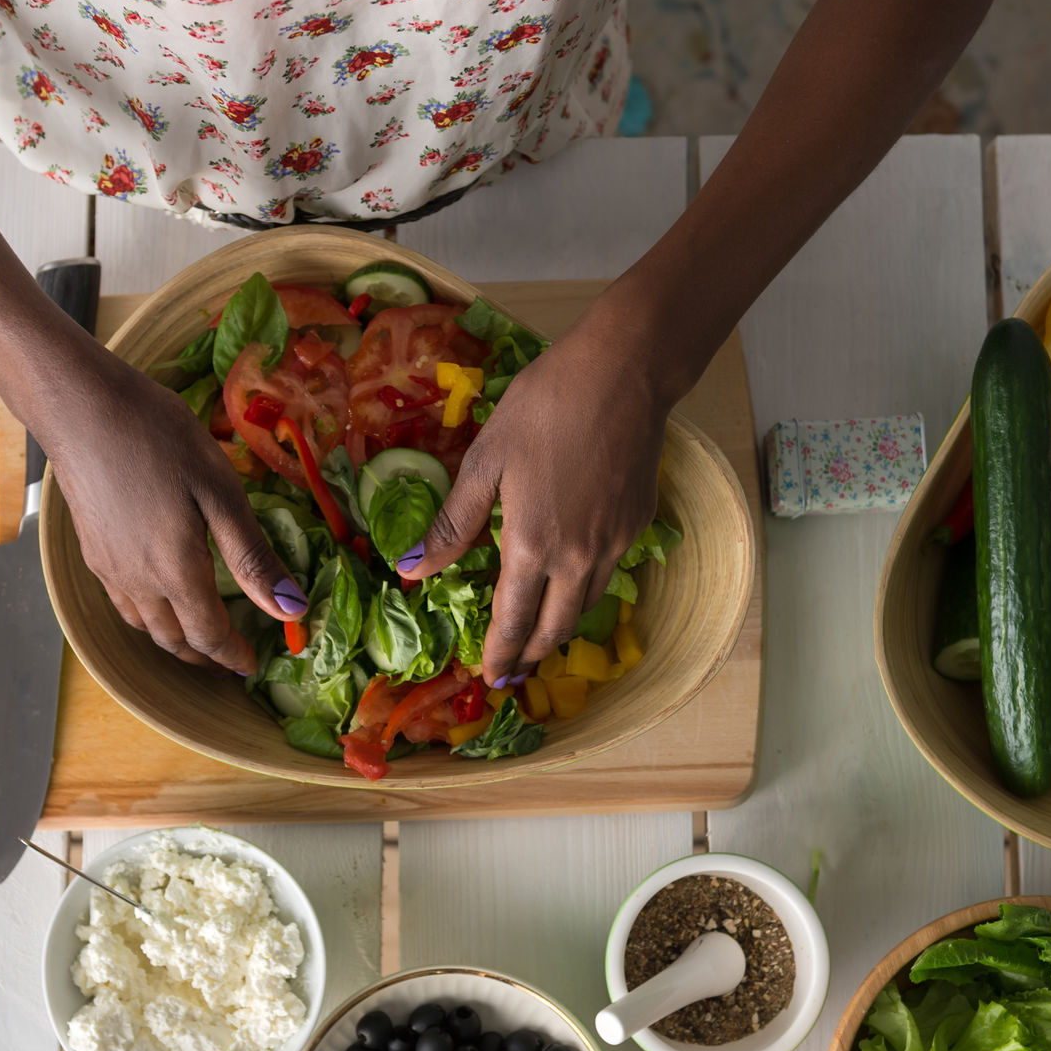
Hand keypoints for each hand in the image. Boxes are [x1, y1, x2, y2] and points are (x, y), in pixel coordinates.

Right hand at [37, 356, 303, 674]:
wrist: (81, 408)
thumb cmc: (157, 437)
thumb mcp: (219, 490)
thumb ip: (252, 555)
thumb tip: (290, 609)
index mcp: (176, 571)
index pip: (208, 636)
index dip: (233, 657)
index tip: (252, 666)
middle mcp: (138, 582)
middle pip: (173, 640)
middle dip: (205, 657)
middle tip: (230, 660)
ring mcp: (109, 568)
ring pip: (144, 626)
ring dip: (175, 641)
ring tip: (199, 637)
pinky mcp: (91, 550)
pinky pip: (123, 604)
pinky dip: (147, 618)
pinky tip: (157, 599)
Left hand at [399, 306, 671, 680]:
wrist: (624, 373)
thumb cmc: (544, 407)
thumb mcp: (486, 461)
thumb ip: (453, 523)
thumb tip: (411, 570)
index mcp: (533, 546)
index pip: (514, 622)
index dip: (500, 655)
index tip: (489, 677)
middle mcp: (579, 558)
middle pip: (555, 628)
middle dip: (531, 654)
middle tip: (513, 668)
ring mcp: (615, 543)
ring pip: (586, 604)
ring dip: (559, 626)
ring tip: (539, 631)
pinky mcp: (638, 522)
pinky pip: (608, 571)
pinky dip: (585, 588)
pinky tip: (572, 575)